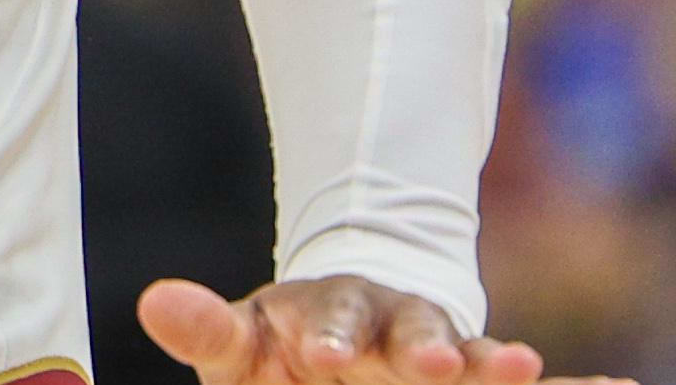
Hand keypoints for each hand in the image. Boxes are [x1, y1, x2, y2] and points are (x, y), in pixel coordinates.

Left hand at [135, 273, 607, 382]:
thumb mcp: (240, 346)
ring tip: (523, 367)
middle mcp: (396, 328)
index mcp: (332, 316)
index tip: (318, 356)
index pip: (329, 323)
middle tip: (433, 363)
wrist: (342, 337)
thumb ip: (208, 329)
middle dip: (426, 348)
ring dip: (494, 361)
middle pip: (415, 334)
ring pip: (475, 355)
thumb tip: (153, 298)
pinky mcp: (477, 378)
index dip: (327, 336)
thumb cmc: (284, 351)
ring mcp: (442, 354)